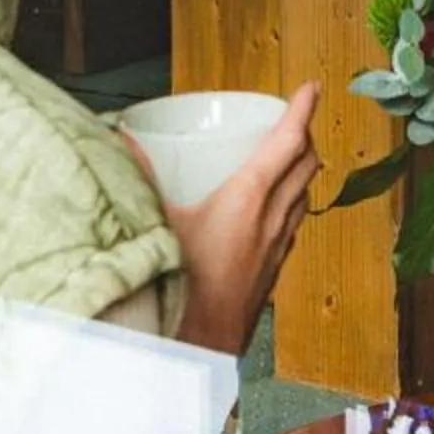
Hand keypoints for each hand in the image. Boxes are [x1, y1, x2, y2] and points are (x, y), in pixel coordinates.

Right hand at [161, 82, 321, 356]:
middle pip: (306, 164)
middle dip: (305, 135)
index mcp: (250, 198)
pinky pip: (295, 224)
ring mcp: (279, 245)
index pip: (288, 142)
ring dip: (303, 170)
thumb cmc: (182, 286)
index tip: (312, 87)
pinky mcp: (275, 268)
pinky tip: (275, 209)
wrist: (204, 345)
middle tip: (294, 118)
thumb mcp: (158, 223)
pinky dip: (292, 203)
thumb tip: (121, 141)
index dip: (303, 110)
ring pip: (305, 194)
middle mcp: (274, 218)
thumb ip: (139, 178)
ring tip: (289, 157)